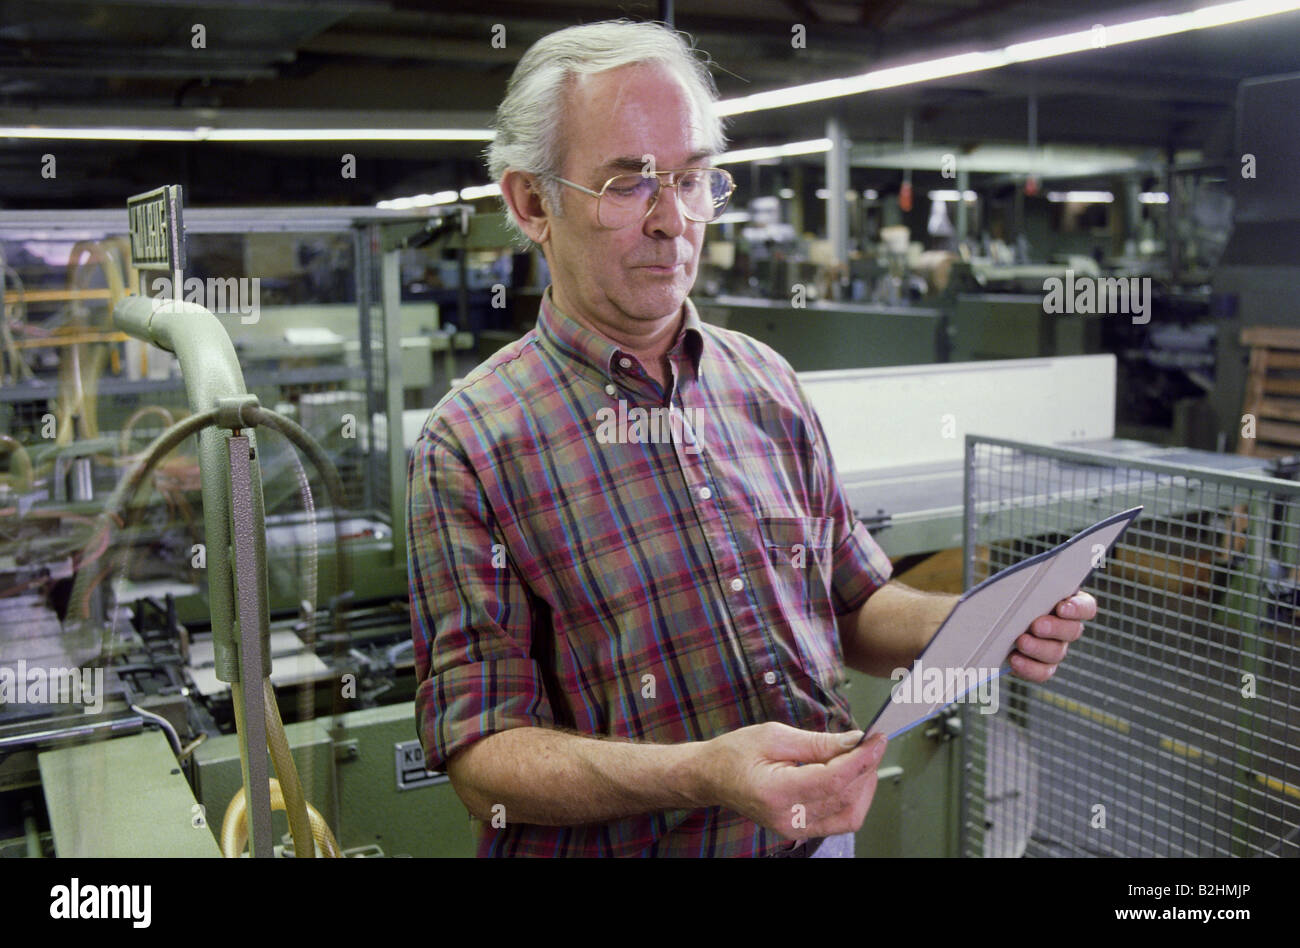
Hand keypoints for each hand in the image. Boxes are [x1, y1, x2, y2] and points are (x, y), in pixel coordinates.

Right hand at [699, 721, 887, 840]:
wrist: (712, 777)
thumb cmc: (735, 754)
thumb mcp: (774, 735)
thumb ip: (817, 742)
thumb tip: (854, 741)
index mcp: (776, 792)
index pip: (833, 780)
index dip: (861, 759)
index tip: (877, 739)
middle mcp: (788, 818)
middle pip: (845, 798)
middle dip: (866, 768)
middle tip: (872, 742)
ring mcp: (795, 829)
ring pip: (850, 815)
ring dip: (864, 785)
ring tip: (863, 757)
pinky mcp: (801, 830)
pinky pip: (840, 820)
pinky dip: (854, 798)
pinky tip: (853, 776)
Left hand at [1009, 589, 1096, 682]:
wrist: (988, 623)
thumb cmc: (1004, 598)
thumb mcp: (1013, 588)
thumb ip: (1023, 586)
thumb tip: (1020, 581)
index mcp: (1064, 602)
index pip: (1085, 606)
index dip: (1078, 608)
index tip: (1062, 608)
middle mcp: (1064, 626)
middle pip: (1073, 631)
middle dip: (1055, 628)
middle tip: (1036, 626)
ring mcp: (1054, 647)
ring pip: (1057, 652)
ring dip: (1038, 648)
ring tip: (1021, 642)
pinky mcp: (1040, 665)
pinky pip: (1042, 672)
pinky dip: (1029, 667)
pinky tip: (1015, 659)